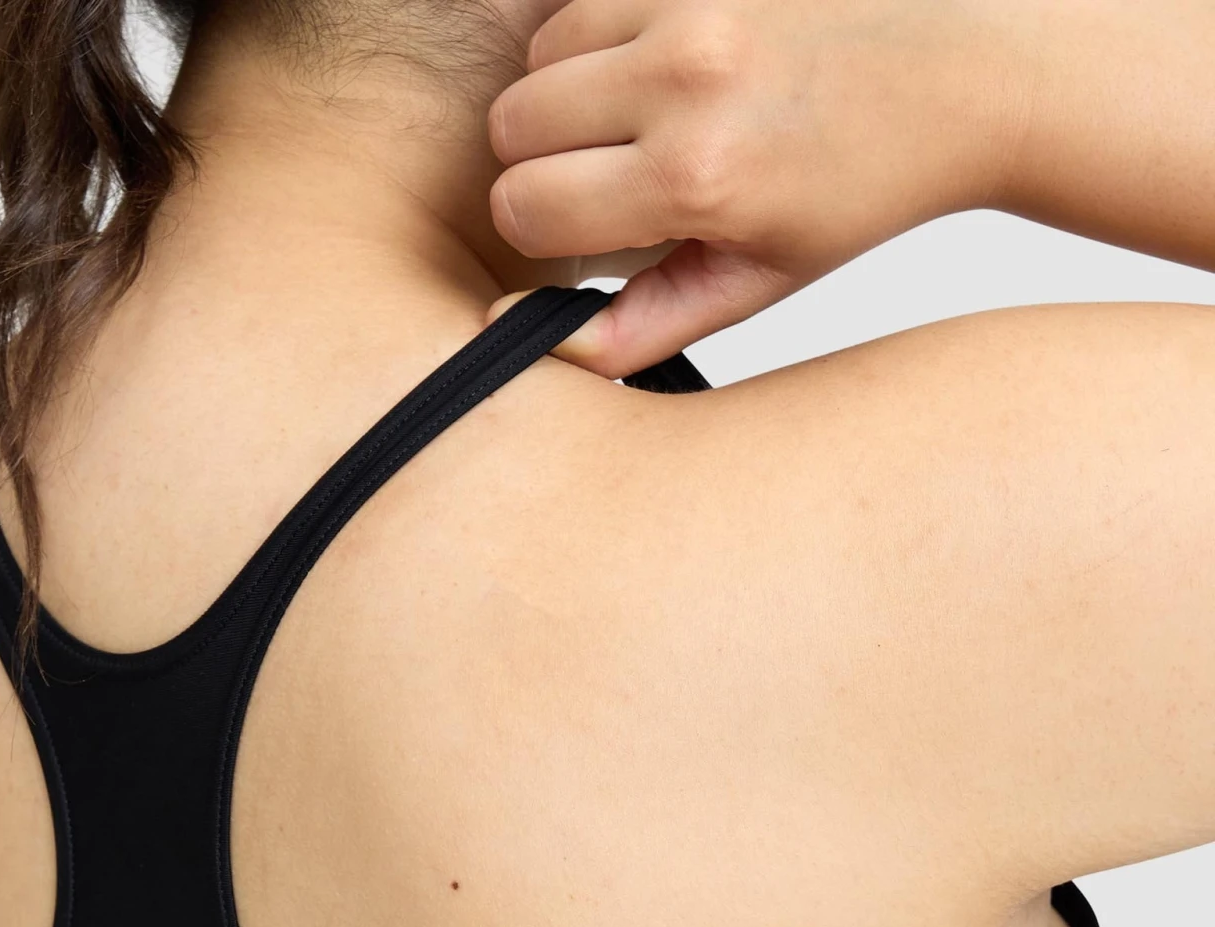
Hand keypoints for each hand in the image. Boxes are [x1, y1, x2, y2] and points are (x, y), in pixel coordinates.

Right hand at [487, 0, 1034, 372]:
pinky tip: (658, 64)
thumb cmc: (862, 182)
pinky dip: (601, 33)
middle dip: (544, 159)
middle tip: (610, 173)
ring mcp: (690, 2)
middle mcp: (685, 79)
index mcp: (697, 178)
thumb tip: (533, 342)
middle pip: (512, 126)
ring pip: (539, 55)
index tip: (587, 229)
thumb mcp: (756, 280)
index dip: (543, 227)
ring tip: (638, 116)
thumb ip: (640, 325)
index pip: (524, 208)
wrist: (962, 71)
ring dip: (567, 90)